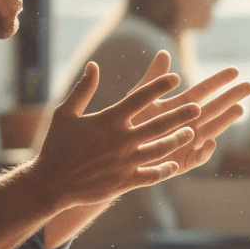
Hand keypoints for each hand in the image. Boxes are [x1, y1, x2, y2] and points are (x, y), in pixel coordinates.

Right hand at [32, 60, 201, 205]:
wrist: (51, 183)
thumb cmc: (57, 146)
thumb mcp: (65, 114)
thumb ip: (83, 89)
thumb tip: (93, 65)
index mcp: (108, 120)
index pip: (139, 98)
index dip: (159, 86)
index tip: (175, 77)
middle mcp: (121, 140)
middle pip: (158, 124)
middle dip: (180, 115)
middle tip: (198, 107)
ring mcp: (125, 162)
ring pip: (160, 150)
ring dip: (178, 140)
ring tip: (192, 132)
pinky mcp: (125, 182)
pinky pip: (151, 175)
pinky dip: (165, 170)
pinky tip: (174, 164)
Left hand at [130, 53, 249, 173]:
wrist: (117, 153)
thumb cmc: (128, 125)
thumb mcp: (139, 98)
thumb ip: (153, 79)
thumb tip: (164, 53)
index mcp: (180, 107)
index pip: (203, 91)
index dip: (218, 81)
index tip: (235, 71)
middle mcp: (188, 123)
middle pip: (214, 109)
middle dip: (231, 98)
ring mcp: (187, 143)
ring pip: (211, 130)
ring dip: (225, 121)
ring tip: (239, 109)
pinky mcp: (182, 162)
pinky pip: (197, 158)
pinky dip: (205, 151)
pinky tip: (211, 142)